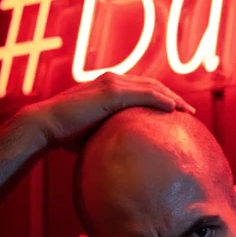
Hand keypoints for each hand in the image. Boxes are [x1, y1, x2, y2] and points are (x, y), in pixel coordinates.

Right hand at [25, 74, 195, 151]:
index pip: (140, 90)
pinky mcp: (111, 92)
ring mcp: (112, 84)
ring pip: (151, 87)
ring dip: (171, 98)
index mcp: (108, 87)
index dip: (159, 98)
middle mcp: (112, 81)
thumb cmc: (65, 134)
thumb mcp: (91, 133)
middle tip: (188, 111)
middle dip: (171, 97)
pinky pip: (143, 94)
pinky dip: (160, 100)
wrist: (48, 125)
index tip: (174, 112)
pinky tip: (173, 109)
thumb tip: (117, 155)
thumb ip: (107, 135)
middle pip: (151, 86)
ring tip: (187, 111)